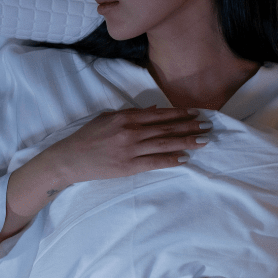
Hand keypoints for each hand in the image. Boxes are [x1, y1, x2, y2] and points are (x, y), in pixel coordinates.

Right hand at [46, 106, 210, 185]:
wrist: (70, 159)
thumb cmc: (88, 137)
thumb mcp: (107, 117)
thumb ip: (131, 113)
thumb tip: (154, 110)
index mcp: (126, 117)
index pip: (159, 115)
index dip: (180, 114)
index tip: (195, 113)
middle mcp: (131, 131)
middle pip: (166, 128)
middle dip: (189, 127)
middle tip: (208, 126)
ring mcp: (130, 150)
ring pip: (165, 144)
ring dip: (186, 142)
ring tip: (203, 140)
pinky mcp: (129, 167)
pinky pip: (155, 162)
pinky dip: (171, 160)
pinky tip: (185, 158)